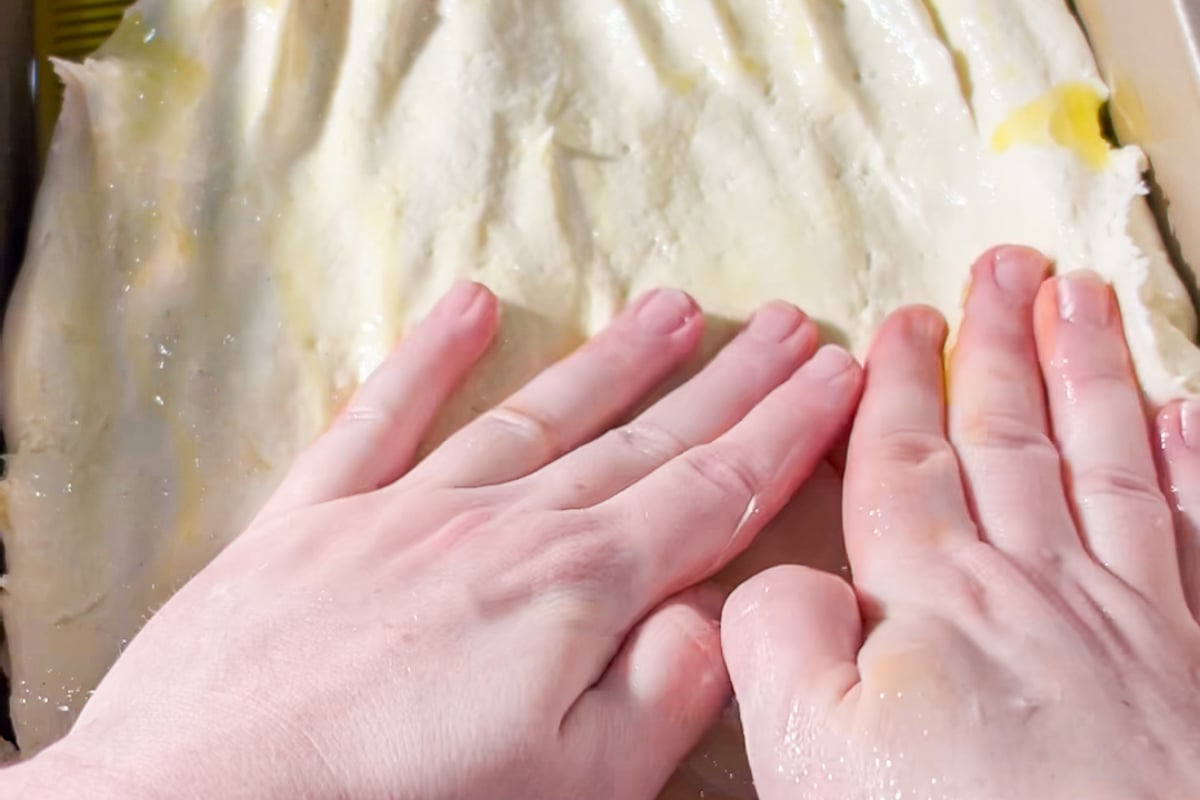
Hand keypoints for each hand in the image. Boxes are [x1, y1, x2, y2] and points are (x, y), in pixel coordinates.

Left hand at [11, 283, 860, 799]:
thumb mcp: (571, 789)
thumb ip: (659, 694)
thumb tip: (715, 611)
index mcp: (576, 590)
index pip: (711, 492)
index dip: (785, 433)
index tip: (835, 377)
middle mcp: (504, 524)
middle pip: (644, 438)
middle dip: (729, 381)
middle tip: (788, 323)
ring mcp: (406, 507)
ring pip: (538, 413)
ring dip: (613, 360)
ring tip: (673, 307)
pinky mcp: (314, 516)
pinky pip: (382, 415)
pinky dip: (428, 357)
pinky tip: (471, 305)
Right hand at [723, 247, 1199, 798]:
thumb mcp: (811, 752)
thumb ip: (779, 638)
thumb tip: (788, 573)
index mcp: (936, 597)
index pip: (907, 460)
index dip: (898, 386)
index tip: (900, 320)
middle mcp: (1037, 582)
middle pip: (1012, 434)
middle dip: (1001, 344)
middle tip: (1005, 265)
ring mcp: (1132, 616)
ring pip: (1107, 458)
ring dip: (1091, 370)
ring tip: (1082, 298)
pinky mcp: (1195, 661)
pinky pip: (1193, 531)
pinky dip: (1191, 463)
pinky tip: (1185, 412)